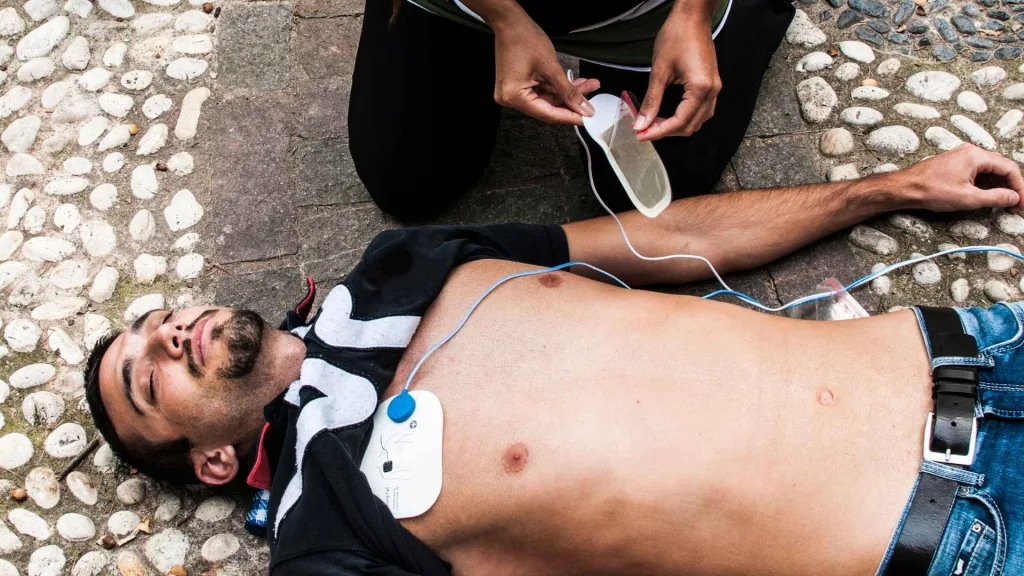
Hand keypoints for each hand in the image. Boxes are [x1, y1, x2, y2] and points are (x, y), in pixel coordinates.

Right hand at [492, 12, 599, 124]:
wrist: (510, 22)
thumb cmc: (524, 38)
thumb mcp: (551, 67)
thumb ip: (568, 91)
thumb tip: (582, 108)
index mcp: (515, 96)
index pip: (547, 114)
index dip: (569, 117)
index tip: (586, 118)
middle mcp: (511, 98)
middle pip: (547, 108)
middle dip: (571, 102)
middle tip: (590, 100)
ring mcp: (514, 92)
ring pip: (547, 99)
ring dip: (566, 93)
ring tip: (587, 85)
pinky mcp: (518, 85)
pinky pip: (541, 91)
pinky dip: (557, 87)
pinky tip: (573, 83)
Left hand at [634, 10, 720, 141]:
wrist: (692, 17)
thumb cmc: (677, 36)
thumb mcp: (659, 71)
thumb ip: (651, 101)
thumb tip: (642, 123)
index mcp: (701, 88)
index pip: (679, 122)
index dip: (659, 132)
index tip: (641, 135)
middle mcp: (712, 91)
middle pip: (690, 126)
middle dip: (666, 131)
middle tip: (644, 130)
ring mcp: (714, 88)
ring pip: (697, 121)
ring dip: (676, 126)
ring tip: (654, 123)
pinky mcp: (711, 84)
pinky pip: (701, 110)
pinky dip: (685, 117)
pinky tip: (669, 115)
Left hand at [898, 145, 1023, 211]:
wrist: (904, 188)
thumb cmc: (931, 191)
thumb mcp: (967, 198)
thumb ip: (995, 198)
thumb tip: (1013, 198)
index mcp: (976, 156)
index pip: (1009, 168)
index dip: (1020, 187)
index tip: (1022, 202)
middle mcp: (971, 152)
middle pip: (1001, 168)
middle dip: (1010, 187)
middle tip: (1015, 206)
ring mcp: (962, 157)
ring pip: (989, 171)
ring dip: (998, 187)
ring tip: (1003, 205)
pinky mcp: (955, 164)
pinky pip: (977, 172)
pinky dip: (985, 184)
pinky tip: (987, 197)